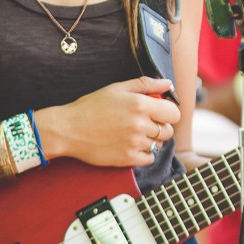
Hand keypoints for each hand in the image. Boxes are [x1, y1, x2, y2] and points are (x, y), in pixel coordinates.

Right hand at [46, 77, 179, 166]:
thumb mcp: (118, 89)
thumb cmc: (91, 106)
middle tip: (144, 123)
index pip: (174, 113)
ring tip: (134, 133)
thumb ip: (146, 84)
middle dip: (160, 126)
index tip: (160, 112)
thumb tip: (168, 84)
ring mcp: (134, 143)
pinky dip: (144, 154)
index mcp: (140, 104)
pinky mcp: (127, 159)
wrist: (69, 129)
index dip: (168, 112)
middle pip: (168, 131)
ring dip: (151, 140)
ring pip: (159, 145)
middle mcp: (140, 125)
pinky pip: (149, 159)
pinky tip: (131, 145)